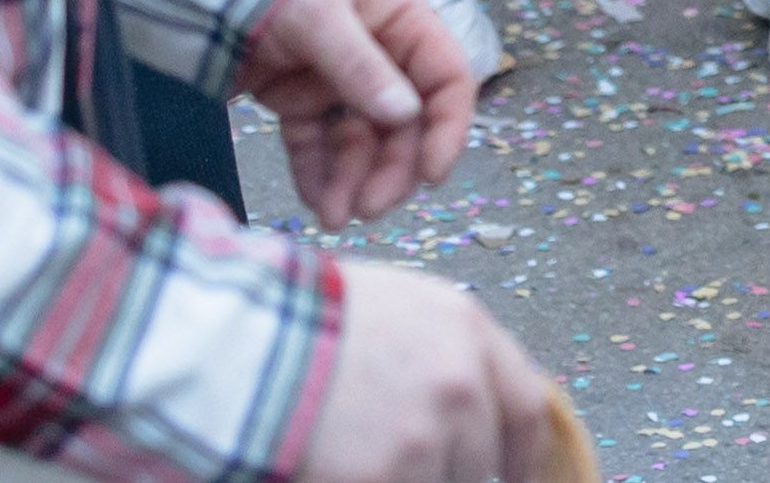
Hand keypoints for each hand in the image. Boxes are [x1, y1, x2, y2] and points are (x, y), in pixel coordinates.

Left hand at [235, 0, 481, 225]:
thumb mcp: (321, 15)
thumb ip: (361, 67)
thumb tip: (406, 116)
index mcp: (402, 20)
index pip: (445, 78)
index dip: (447, 127)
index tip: (432, 175)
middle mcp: (379, 52)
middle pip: (404, 122)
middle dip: (391, 168)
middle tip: (371, 208)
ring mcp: (337, 79)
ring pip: (361, 141)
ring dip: (353, 180)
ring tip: (335, 216)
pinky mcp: (297, 99)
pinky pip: (316, 144)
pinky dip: (318, 174)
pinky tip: (316, 201)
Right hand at [296, 265, 551, 482]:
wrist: (242, 344)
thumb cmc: (309, 318)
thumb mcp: (399, 305)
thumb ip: (449, 350)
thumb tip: (474, 401)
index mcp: (468, 332)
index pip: (526, 408)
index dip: (523, 451)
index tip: (516, 472)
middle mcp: (460, 384)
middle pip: (481, 458)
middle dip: (451, 465)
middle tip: (408, 456)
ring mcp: (424, 435)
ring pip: (440, 481)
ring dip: (408, 475)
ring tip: (364, 450)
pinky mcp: (384, 476)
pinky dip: (373, 480)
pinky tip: (344, 466)